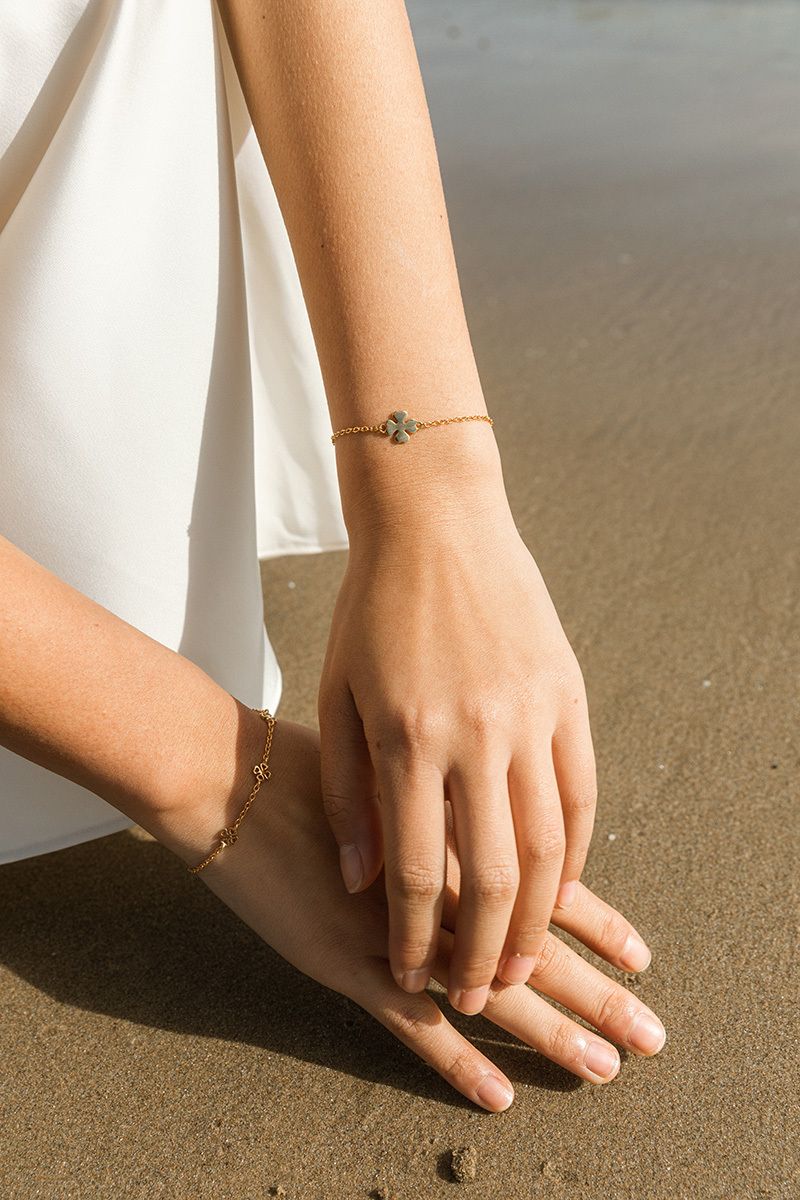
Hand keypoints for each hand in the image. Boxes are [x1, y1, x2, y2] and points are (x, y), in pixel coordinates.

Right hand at [197, 720, 663, 1110]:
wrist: (228, 779)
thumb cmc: (301, 761)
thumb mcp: (386, 762)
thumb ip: (438, 795)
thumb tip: (484, 806)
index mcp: (454, 834)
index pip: (543, 884)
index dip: (596, 923)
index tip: (642, 954)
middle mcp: (441, 886)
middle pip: (535, 946)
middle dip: (597, 992)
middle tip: (652, 1034)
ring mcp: (396, 930)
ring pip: (491, 992)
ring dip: (550, 1033)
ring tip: (604, 1068)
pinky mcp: (346, 963)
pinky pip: (412, 1025)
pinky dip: (456, 1061)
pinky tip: (499, 1094)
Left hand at [319, 497, 596, 1012]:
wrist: (437, 523)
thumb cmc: (373, 608)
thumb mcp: (337, 694)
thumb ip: (348, 791)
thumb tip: (359, 881)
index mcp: (406, 737)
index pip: (413, 872)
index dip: (414, 939)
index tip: (414, 979)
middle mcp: (474, 735)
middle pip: (490, 877)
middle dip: (484, 952)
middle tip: (479, 996)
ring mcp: (529, 715)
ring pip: (547, 847)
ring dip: (538, 918)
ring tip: (524, 961)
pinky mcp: (566, 697)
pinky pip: (581, 795)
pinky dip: (576, 852)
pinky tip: (560, 888)